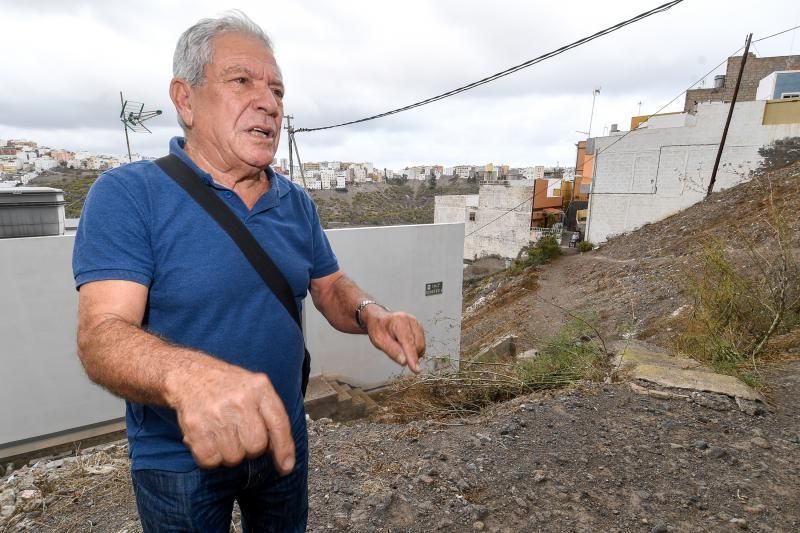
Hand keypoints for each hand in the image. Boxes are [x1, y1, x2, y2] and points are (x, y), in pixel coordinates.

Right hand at [167, 363, 294, 472]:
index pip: (279, 424)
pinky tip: (210, 439)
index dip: (284, 449)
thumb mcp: (255, 388)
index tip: (285, 466)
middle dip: (251, 448)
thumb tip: (279, 451)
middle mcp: (240, 399)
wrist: (190, 375)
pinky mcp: (195, 427)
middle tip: (240, 434)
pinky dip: (211, 456)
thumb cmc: (227, 386)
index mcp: (259, 387)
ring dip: (230, 452)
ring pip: (234, 457)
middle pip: (256, 446)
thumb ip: (270, 414)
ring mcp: (216, 413)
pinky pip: (210, 460)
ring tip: (223, 433)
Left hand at [363, 308, 425, 372]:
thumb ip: (392, 351)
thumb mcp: (379, 341)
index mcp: (400, 322)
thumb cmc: (378, 328)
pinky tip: (404, 345)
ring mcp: (417, 324)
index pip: (409, 342)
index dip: (412, 357)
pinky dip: (414, 349)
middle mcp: (411, 321)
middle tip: (395, 351)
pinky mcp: (420, 328)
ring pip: (421, 346)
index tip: (416, 369)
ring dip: (413, 352)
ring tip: (398, 346)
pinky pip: (421, 343)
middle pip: (418, 345)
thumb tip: (405, 362)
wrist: (379, 319)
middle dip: (410, 355)